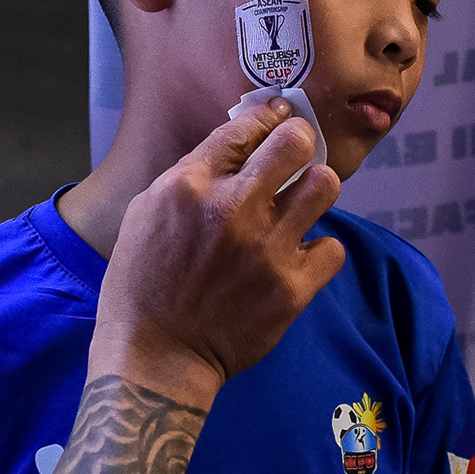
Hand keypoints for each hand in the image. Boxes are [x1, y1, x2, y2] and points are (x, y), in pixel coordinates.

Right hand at [89, 99, 345, 407]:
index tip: (277, 120)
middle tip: (295, 155)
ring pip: (324, 187)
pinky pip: (332, 248)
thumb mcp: (147, 211)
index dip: (267, 118)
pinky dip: (317, 251)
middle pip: (295, 143)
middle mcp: (231, 209)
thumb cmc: (142, 283)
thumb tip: (236, 145)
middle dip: (299, 142)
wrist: (156, 355)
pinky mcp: (291, 288)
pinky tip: (296, 258)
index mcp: (189, 185)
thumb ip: (192, 175)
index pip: (246, 127)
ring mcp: (265, 249)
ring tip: (300, 205)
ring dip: (314, 190)